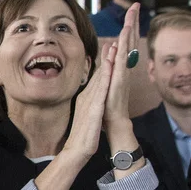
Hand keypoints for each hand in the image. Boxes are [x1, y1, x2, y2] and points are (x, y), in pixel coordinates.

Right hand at [63, 43, 116, 165]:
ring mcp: (89, 102)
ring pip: (99, 79)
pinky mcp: (93, 109)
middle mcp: (87, 97)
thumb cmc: (83, 134)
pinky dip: (104, 79)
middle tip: (112, 41)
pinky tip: (109, 70)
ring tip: (112, 49)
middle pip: (98, 75)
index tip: (109, 50)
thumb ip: (89, 105)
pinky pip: (100, 91)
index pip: (97, 79)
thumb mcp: (87, 115)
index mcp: (86, 98)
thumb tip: (93, 99)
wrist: (78, 148)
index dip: (104, 64)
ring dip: (106, 63)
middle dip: (106, 58)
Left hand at [103, 3, 138, 130]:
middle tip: (135, 5)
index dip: (128, 27)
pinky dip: (123, 47)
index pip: (125, 42)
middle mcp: (124, 67)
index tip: (131, 11)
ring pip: (127, 47)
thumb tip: (110, 45)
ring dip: (129, 30)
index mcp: (120, 66)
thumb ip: (109, 62)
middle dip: (132, 22)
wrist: (113, 121)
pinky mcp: (119, 79)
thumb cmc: (109, 102)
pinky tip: (123, 36)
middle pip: (129, 40)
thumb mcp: (107, 77)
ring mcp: (123, 72)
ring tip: (132, 14)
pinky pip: (122, 60)